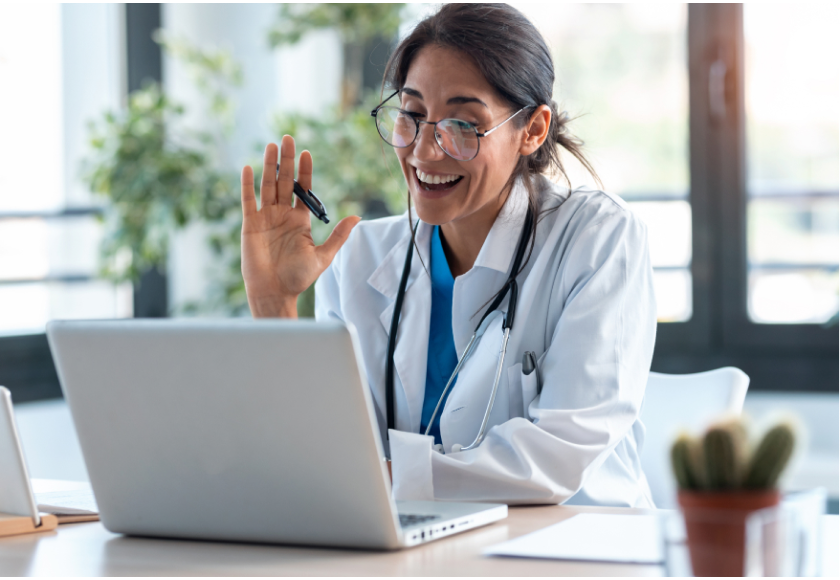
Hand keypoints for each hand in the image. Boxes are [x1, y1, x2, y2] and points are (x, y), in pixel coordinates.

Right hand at [240, 135, 360, 317]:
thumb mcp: (323, 256)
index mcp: (299, 220)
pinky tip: (249, 167)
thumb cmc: (298, 278)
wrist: (274, 292)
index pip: (302, 189)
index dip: (305, 171)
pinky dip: (247, 184)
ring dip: (268, 165)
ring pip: (267, 186)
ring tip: (271, 146)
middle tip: (288, 138)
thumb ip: (338, 235)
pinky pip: (248, 200)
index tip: (307, 153)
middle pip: (284, 181)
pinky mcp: (250, 225)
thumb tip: (357, 217)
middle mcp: (282, 215)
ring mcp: (265, 218)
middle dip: (287, 160)